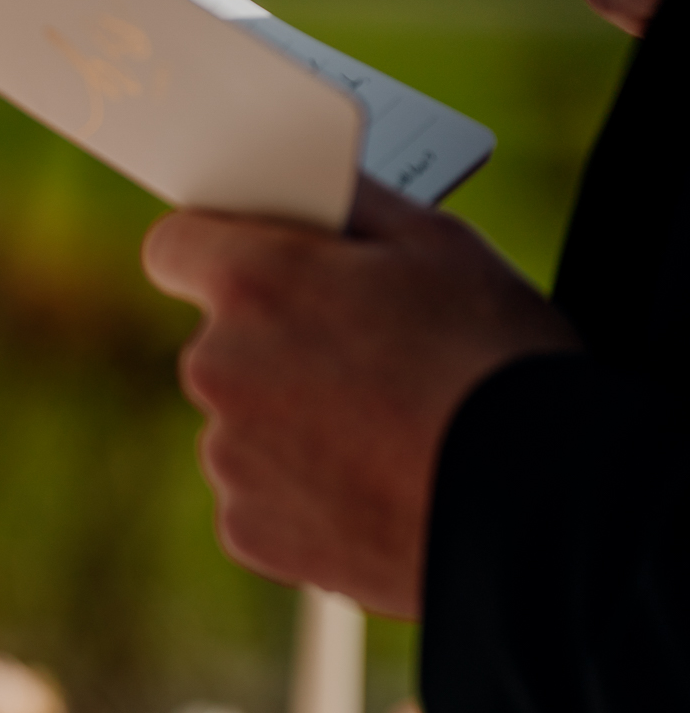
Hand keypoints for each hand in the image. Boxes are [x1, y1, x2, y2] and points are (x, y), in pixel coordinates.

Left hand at [141, 180, 578, 619]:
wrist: (536, 503)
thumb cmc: (493, 359)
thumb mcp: (440, 243)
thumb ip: (351, 202)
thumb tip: (313, 185)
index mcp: (253, 283)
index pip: (176, 245)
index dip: (217, 249)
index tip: (253, 262)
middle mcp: (216, 366)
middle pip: (221, 341)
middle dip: (274, 342)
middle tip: (363, 358)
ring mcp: (226, 454)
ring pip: (243, 421)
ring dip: (290, 422)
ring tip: (384, 432)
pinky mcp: (245, 528)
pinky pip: (260, 494)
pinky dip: (303, 494)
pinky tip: (374, 486)